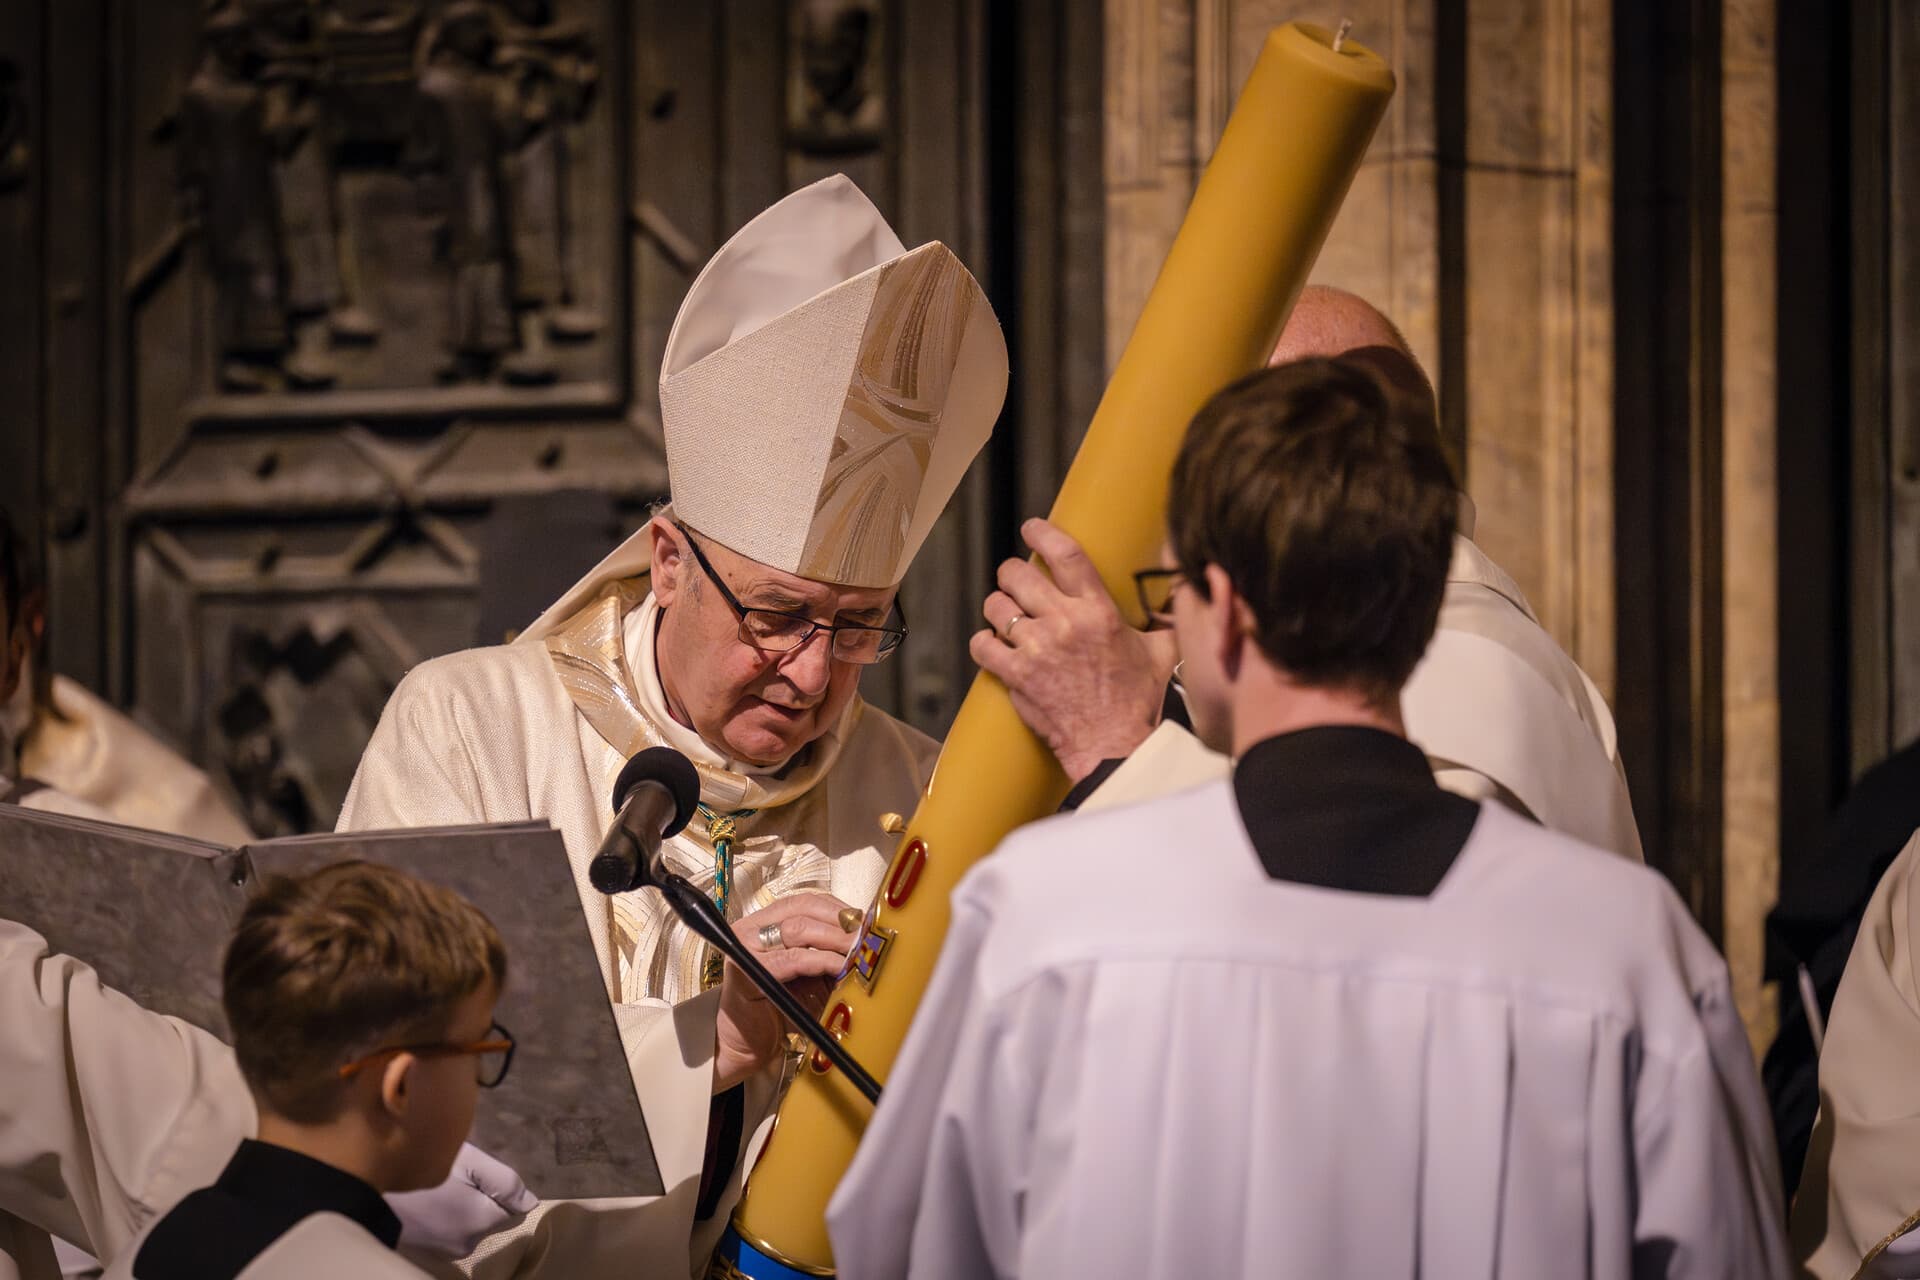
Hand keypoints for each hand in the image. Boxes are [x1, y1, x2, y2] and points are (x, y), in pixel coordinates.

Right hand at [387, 1142, 537, 1259]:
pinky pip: (448, 1227)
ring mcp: (444, 1250)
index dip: (499, 1187)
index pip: (512, 1208)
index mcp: (481, 1223)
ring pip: (468, 1222)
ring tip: (440, 1183)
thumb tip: (531, 1202)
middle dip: (480, 1195)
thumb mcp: (470, 1163)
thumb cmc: (423, 1168)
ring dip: (462, 1204)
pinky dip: (444, 1213)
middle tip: (456, 1173)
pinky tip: (428, 1198)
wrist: (365, 1188)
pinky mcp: (426, 1248)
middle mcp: (466, 1244)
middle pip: (489, 1216)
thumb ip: (504, 1182)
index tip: (480, 1171)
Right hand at [714, 893, 858, 1092]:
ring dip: (835, 938)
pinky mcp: (746, 973)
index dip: (838, 908)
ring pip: (797, 928)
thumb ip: (829, 952)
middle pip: (802, 908)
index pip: (805, 901)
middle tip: (868, 936)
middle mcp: (750, 928)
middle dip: (840, 921)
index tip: (865, 921)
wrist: (747, 1046)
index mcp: (764, 921)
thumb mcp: (809, 973)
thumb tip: (867, 937)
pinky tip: (841, 967)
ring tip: (858, 949)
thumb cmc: (781, 1008)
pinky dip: (822, 960)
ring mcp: (744, 948)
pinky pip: (792, 959)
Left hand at [970, 518, 1179, 781]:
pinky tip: (993, 647)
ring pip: (996, 607)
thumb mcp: (1162, 652)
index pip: (1066, 555)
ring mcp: (1036, 649)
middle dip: (1011, 573)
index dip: (1042, 533)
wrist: (1113, 745)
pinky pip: (982, 645)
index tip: (1031, 528)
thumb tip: (1184, 598)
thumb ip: (1166, 621)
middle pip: (1017, 575)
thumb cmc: (1138, 700)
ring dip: (998, 609)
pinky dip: (984, 643)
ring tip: (1006, 616)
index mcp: (1099, 611)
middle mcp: (1064, 623)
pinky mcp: (1016, 675)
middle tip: (1015, 581)